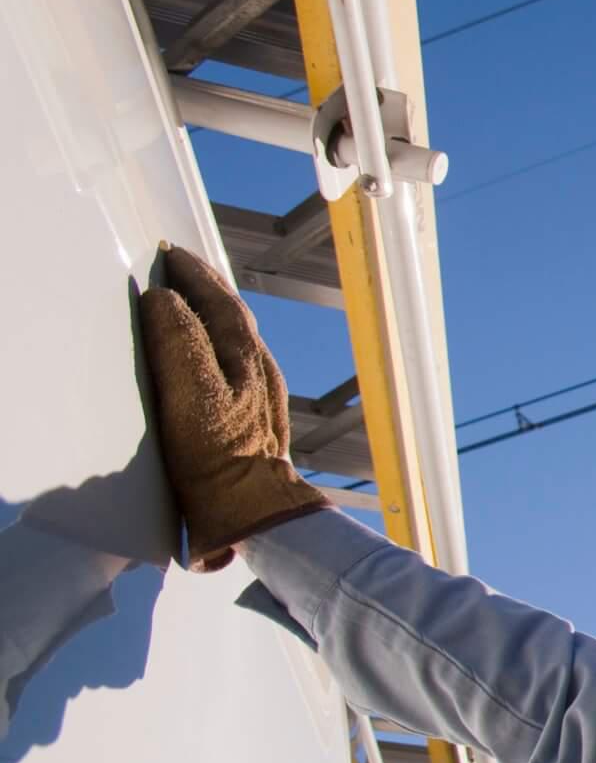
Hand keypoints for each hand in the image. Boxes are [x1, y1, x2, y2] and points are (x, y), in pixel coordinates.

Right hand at [139, 245, 328, 570]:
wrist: (252, 508)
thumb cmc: (217, 454)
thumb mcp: (190, 393)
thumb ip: (179, 341)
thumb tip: (165, 298)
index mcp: (244, 355)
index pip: (217, 299)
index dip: (192, 274)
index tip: (168, 254)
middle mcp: (260, 367)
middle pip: (233, 313)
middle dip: (206, 284)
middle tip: (179, 263)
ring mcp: (263, 392)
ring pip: (239, 336)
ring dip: (214, 309)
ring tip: (191, 295)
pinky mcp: (258, 415)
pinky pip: (238, 360)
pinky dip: (220, 340)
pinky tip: (210, 350)